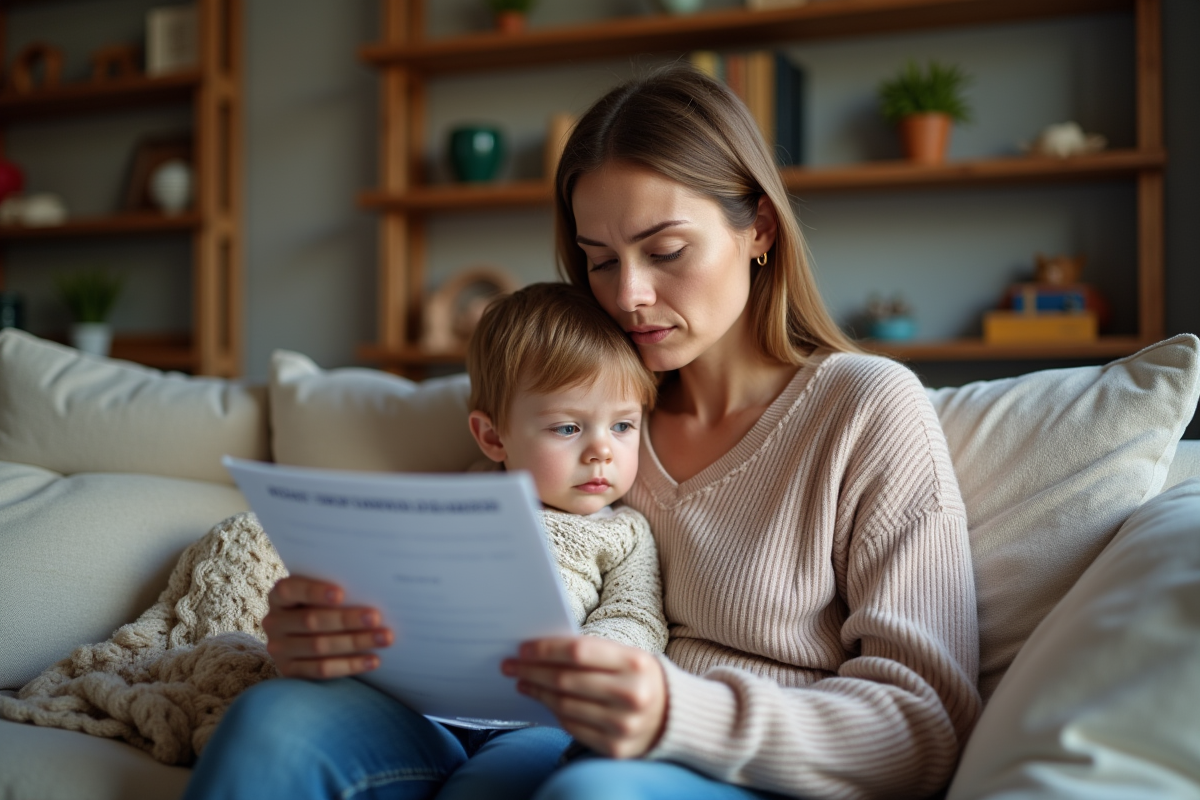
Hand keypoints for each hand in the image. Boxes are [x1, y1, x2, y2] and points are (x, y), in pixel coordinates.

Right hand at [263, 575, 393, 678]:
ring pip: (319, 646)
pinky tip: (373, 660)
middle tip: (376, 617)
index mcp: (279, 595)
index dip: (315, 592)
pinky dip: (350, 665)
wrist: (305, 635)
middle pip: (311, 621)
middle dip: (346, 619)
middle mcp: (273, 622)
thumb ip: (336, 591)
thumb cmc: (321, 604)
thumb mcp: (320, 593)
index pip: (291, 590)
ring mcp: (279, 648)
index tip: (341, 594)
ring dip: (355, 642)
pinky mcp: (289, 671)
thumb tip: (372, 587)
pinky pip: (321, 670)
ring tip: (384, 638)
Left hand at [502, 636, 666, 758]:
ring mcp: (624, 725)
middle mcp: (632, 695)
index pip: (579, 652)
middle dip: (533, 671)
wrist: (674, 717)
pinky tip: (544, 700)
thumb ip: (592, 653)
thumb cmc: (640, 679)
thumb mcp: (628, 657)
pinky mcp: (616, 749)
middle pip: (567, 680)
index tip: (523, 648)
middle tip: (511, 665)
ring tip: (524, 682)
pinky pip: (573, 728)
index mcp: (637, 663)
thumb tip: (540, 650)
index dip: (546, 649)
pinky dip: (554, 713)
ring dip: (538, 692)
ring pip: (565, 706)